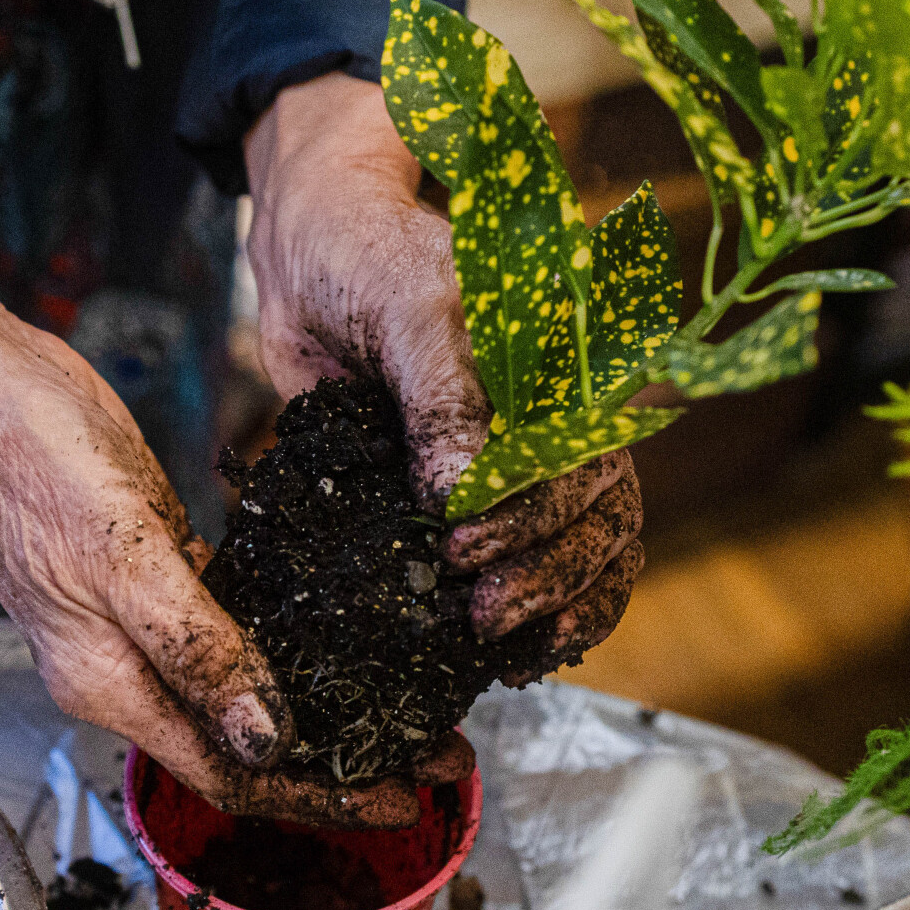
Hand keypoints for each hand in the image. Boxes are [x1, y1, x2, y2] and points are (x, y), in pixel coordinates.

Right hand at [0, 122, 424, 825]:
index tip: (401, 799)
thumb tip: (271, 741)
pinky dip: (287, 637)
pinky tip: (340, 626)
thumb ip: (198, 651)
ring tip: (407, 701)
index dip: (317, 797)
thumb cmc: (28, 460)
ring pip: (242, 685)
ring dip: (320, 701)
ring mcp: (137, 616)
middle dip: (338, 760)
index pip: (229, 773)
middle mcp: (123, 666)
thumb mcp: (122, 556)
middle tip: (435, 754)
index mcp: (110, 684)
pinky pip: (230, 621)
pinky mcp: (153, 562)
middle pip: (244, 743)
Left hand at [243, 72, 645, 673]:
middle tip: (479, 608)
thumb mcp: (410, 312)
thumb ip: (442, 399)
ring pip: (584, 550)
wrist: (311, 252)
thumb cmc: (370, 256)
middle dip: (545, 573)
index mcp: (568, 369)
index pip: (591, 460)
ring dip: (552, 604)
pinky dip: (541, 615)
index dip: (539, 516)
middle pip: (598, 518)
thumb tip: (461, 495)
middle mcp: (559, 420)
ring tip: (497, 642)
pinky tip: (516, 657)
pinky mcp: (470, 496)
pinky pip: (535, 563)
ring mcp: (519, 463)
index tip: (465, 543)